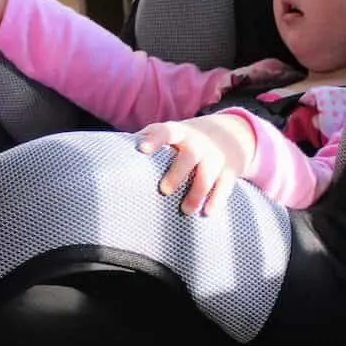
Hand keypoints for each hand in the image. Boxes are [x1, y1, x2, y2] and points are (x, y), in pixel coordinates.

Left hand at [136, 113, 255, 216]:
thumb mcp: (172, 132)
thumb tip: (113, 150)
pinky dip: (217, 200)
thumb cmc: (187, 139)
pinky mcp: (229, 171)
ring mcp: (215, 157)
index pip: (165, 132)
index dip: (154, 140)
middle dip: (178, 173)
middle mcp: (198, 143)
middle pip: (189, 156)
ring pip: (208, 174)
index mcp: (179, 133)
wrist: (232, 132)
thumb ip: (148, 137)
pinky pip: (225, 186)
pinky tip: (208, 213)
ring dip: (197, 193)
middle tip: (165, 190)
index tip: (142, 150)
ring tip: (186, 211)